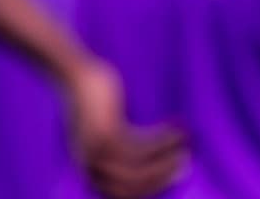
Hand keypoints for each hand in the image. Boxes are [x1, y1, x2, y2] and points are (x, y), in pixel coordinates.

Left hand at [67, 58, 186, 198]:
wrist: (74, 72)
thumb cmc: (91, 97)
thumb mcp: (101, 127)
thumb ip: (116, 145)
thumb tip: (150, 157)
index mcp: (87, 166)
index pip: (121, 192)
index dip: (150, 188)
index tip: (172, 178)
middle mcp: (91, 163)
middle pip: (132, 184)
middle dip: (162, 178)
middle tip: (185, 167)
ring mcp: (98, 150)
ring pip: (139, 168)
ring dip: (166, 161)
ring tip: (184, 148)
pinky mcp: (107, 133)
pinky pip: (142, 146)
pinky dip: (162, 141)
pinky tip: (175, 130)